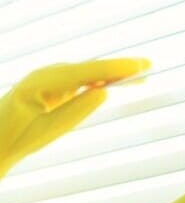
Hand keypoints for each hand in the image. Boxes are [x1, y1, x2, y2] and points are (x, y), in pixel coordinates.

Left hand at [0, 58, 149, 176]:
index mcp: (41, 82)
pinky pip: (83, 80)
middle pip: (90, 68)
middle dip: (119, 66)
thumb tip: (104, 92)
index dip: (114, 68)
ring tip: (141, 74)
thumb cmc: (17, 138)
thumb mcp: (49, 130)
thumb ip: (77, 110)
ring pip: (88, 72)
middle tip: (148, 65)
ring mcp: (50, 79)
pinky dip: (102, 79)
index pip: (85, 72)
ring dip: (113, 72)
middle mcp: (47, 75)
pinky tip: (117, 82)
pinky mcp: (54, 87)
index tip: (138, 65)